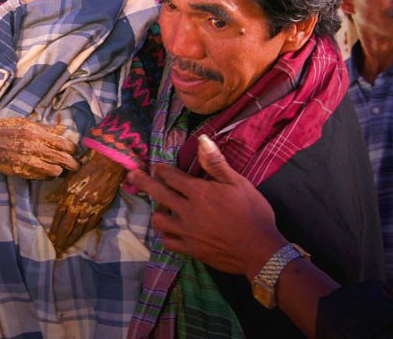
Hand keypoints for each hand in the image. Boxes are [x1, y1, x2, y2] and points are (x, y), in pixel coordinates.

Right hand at [0, 117, 79, 178]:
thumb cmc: (3, 128)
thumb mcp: (25, 123)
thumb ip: (46, 128)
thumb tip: (63, 130)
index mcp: (35, 133)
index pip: (64, 144)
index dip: (73, 148)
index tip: (73, 149)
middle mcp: (33, 148)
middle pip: (64, 160)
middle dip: (73, 163)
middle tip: (76, 164)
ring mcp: (27, 163)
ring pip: (55, 172)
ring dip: (60, 170)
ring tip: (59, 167)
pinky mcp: (21, 173)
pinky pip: (42, 177)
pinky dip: (47, 175)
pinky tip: (45, 169)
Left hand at [47, 150, 126, 254]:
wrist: (110, 161)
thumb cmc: (88, 165)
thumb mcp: (70, 175)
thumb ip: (60, 189)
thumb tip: (48, 200)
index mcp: (69, 193)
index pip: (59, 215)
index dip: (55, 228)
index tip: (50, 238)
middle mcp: (79, 202)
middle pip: (68, 224)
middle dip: (62, 238)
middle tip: (57, 249)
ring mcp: (92, 205)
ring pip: (80, 226)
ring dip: (73, 238)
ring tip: (67, 246)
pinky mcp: (103, 206)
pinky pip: (93, 222)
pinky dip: (86, 230)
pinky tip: (82, 235)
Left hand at [126, 134, 285, 277]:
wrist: (260, 250)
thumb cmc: (253, 213)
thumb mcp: (239, 183)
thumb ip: (216, 163)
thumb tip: (202, 140)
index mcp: (199, 192)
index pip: (171, 177)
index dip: (162, 170)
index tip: (156, 167)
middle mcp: (188, 211)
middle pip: (158, 193)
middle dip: (143, 182)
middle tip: (131, 175)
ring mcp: (187, 232)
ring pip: (159, 219)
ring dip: (158, 211)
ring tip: (161, 207)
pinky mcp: (191, 249)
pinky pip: (168, 242)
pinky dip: (167, 235)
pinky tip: (171, 231)